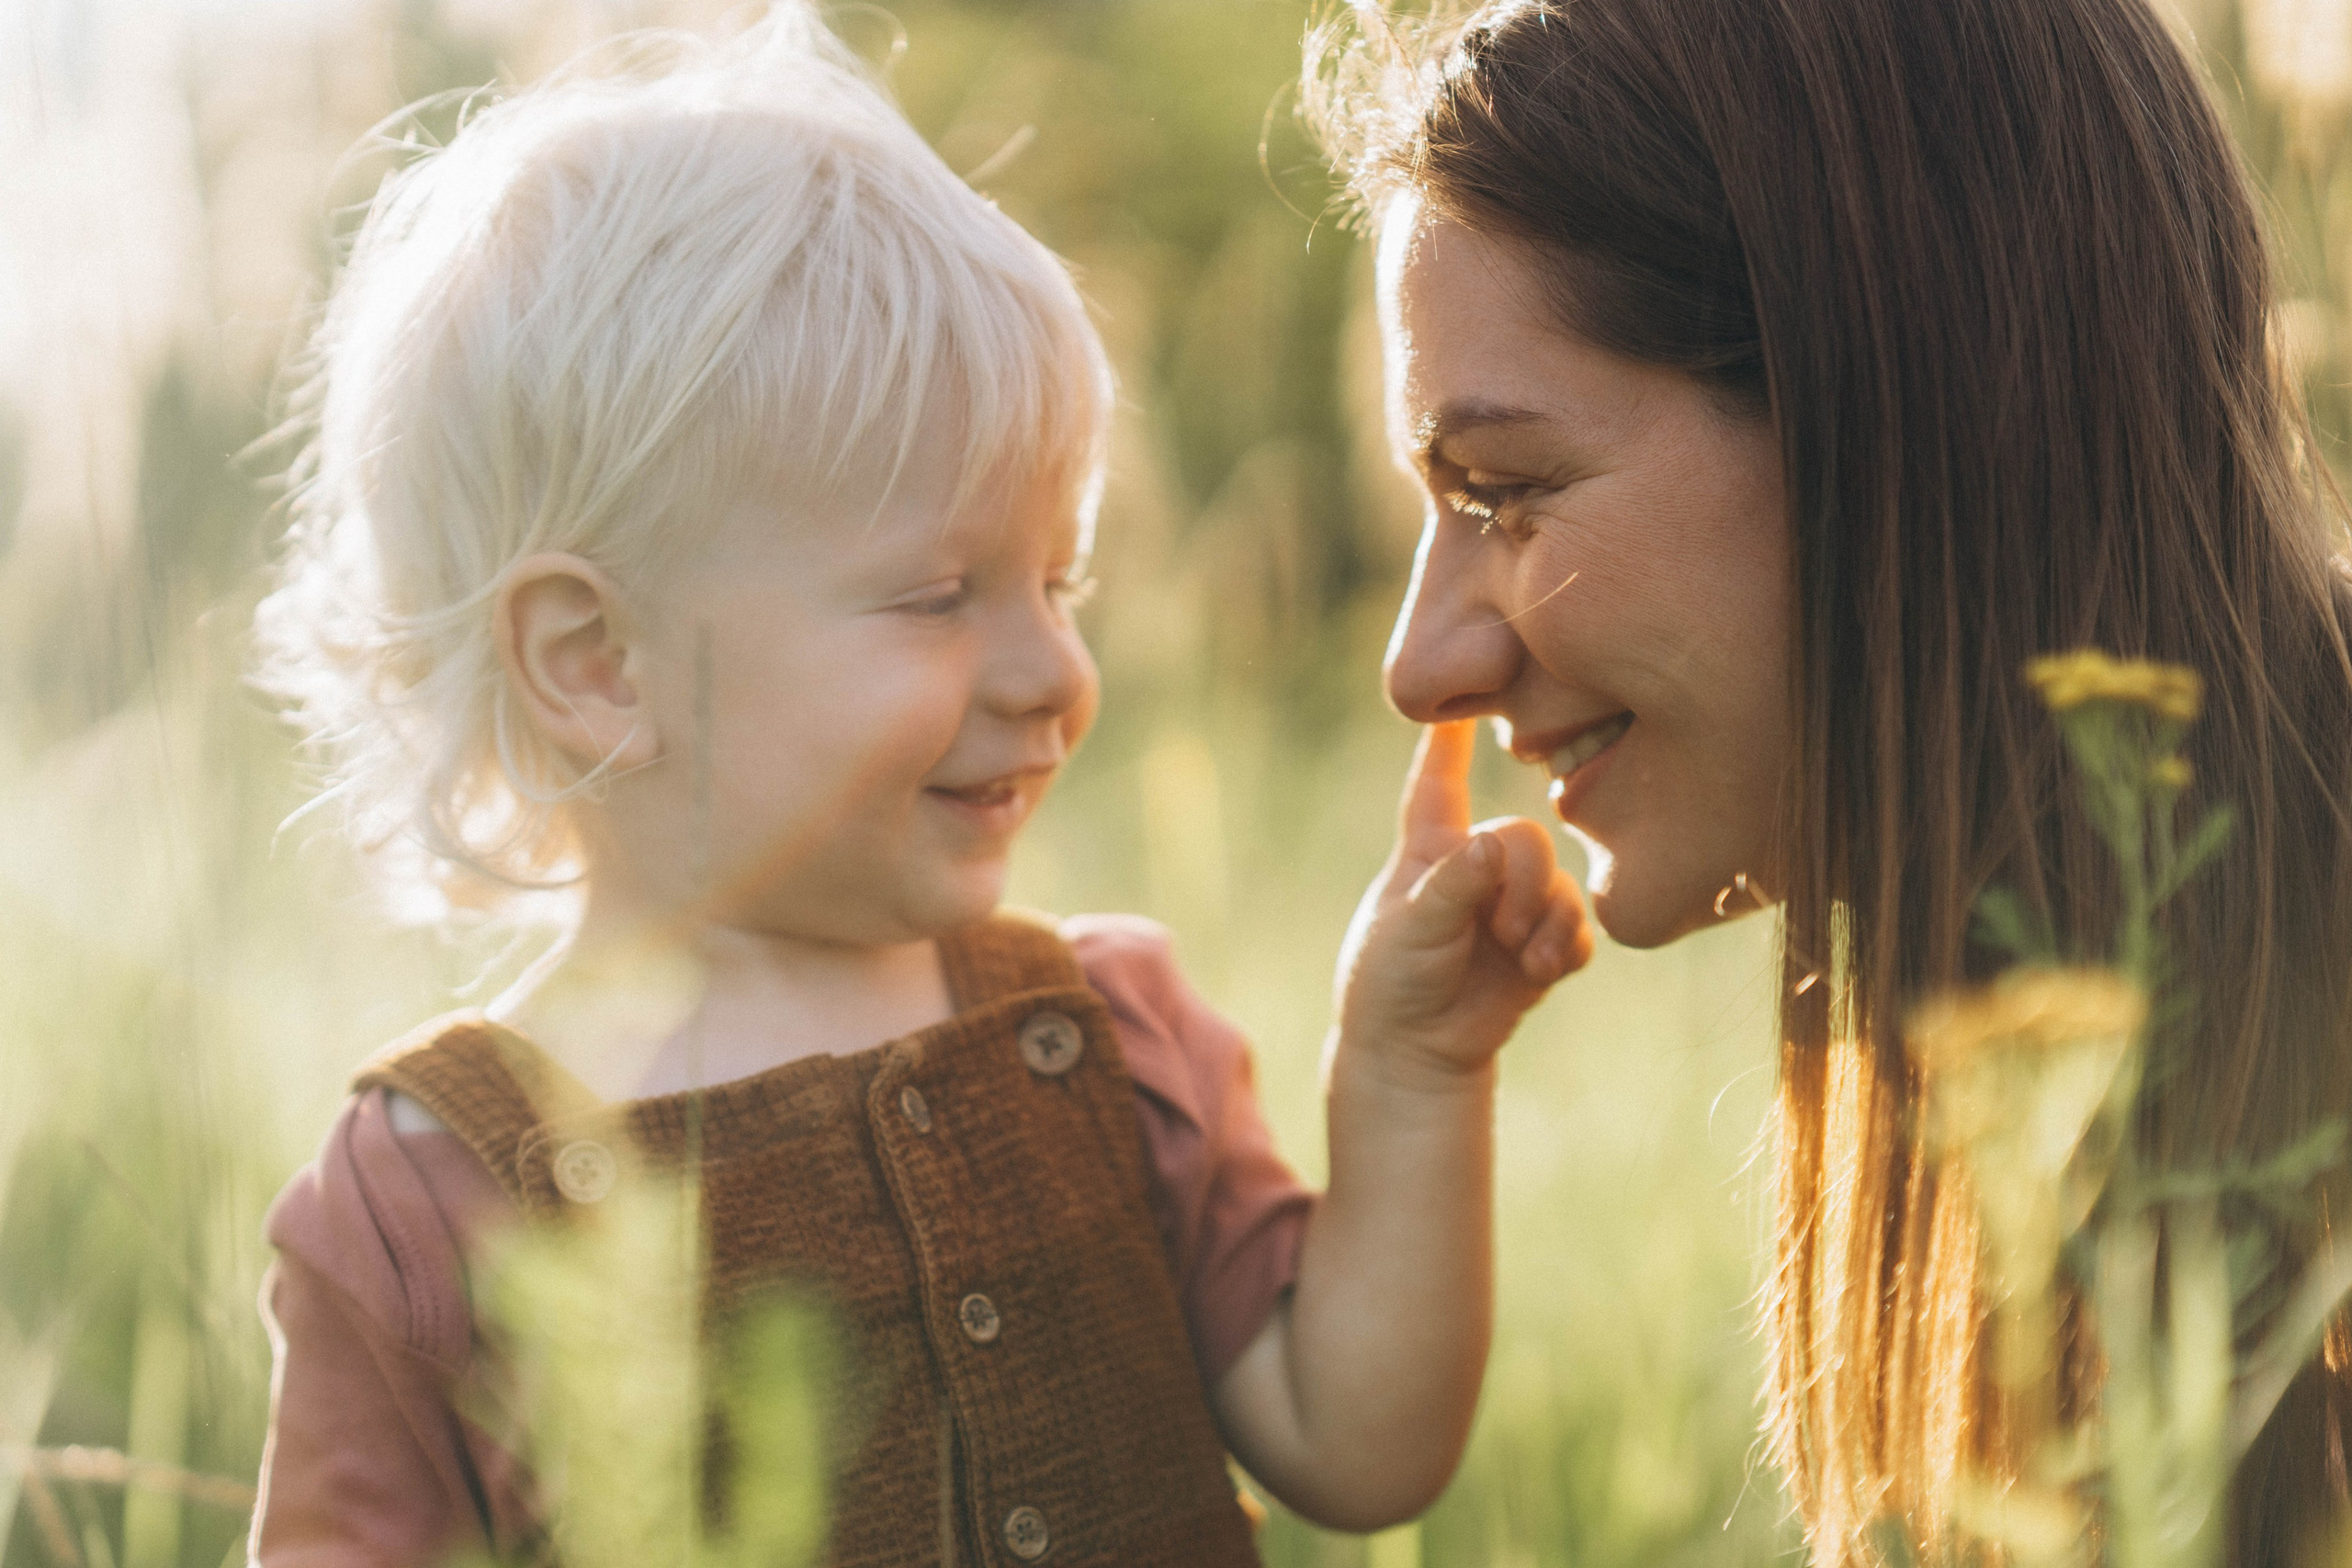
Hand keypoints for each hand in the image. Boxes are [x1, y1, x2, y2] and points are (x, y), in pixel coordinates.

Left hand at [1333, 720, 1592, 1083]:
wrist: (1413, 1053)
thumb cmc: (1390, 982)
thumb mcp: (1409, 929)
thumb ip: (1453, 884)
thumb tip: (1494, 842)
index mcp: (1429, 850)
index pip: (1440, 781)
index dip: (1451, 740)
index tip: (1463, 697)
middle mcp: (1475, 869)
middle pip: (1525, 838)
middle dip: (1524, 881)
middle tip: (1501, 928)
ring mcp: (1511, 910)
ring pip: (1558, 884)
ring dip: (1547, 918)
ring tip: (1521, 955)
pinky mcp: (1539, 950)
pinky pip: (1578, 931)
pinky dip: (1567, 946)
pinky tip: (1543, 970)